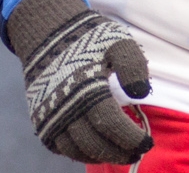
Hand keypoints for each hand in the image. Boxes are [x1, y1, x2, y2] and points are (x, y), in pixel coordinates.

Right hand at [6, 0, 153, 164]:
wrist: (48, 32)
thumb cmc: (88, 37)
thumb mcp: (118, 41)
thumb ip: (133, 65)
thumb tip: (141, 93)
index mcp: (88, 89)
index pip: (112, 125)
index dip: (131, 139)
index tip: (147, 143)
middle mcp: (66, 107)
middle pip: (95, 143)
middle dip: (119, 152)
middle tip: (137, 152)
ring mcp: (50, 116)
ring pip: (76, 150)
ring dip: (100, 156)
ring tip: (120, 154)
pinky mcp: (41, 119)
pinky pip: (59, 146)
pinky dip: (78, 152)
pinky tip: (95, 149)